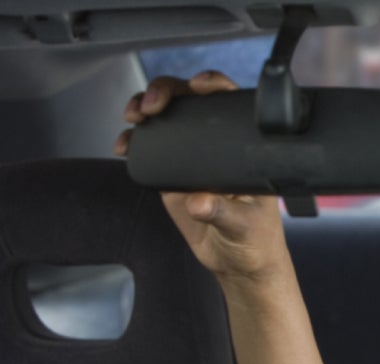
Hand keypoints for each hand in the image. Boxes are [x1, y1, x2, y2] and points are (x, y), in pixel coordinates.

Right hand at [114, 71, 287, 283]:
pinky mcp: (171, 174)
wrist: (237, 262)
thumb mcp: (244, 227)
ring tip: (134, 118)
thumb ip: (223, 213)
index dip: (213, 85)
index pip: (231, 104)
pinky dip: (132, 141)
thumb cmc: (255, 241)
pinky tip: (124, 146)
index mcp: (244, 149)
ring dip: (143, 108)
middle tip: (151, 107)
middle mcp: (217, 146)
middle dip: (165, 92)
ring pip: (165, 119)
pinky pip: (148, 148)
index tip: (198, 86)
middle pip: (190, 102)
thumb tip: (198, 202)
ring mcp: (191, 157)